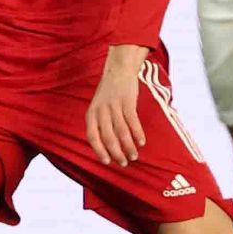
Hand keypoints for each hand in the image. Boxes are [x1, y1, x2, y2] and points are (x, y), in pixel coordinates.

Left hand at [86, 44, 149, 165]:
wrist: (118, 70)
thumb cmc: (108, 94)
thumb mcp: (98, 108)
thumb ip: (100, 125)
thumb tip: (108, 149)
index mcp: (91, 114)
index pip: (92, 137)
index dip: (99, 150)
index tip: (107, 162)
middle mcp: (101, 111)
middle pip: (108, 137)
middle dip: (116, 152)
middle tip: (124, 163)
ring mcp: (114, 106)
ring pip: (121, 131)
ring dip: (128, 146)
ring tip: (134, 156)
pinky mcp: (127, 101)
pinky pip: (132, 121)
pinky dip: (137, 133)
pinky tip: (142, 142)